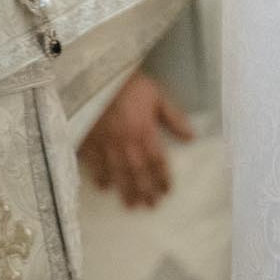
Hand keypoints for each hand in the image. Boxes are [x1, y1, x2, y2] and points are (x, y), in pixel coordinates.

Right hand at [78, 72, 193, 208]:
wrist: (95, 74)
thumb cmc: (129, 83)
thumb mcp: (157, 96)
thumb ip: (174, 118)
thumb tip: (192, 137)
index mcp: (144, 130)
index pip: (157, 161)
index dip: (162, 177)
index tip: (167, 191)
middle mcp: (125, 141)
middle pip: (137, 172)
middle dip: (145, 190)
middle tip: (150, 206)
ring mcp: (105, 143)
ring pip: (117, 172)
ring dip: (125, 189)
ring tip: (130, 205)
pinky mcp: (88, 140)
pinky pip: (94, 163)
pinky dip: (100, 176)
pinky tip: (104, 187)